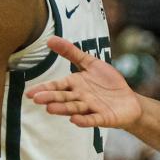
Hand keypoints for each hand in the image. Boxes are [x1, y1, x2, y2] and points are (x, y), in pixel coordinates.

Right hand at [27, 38, 141, 128]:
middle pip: (64, 98)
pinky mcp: (104, 117)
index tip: (30, 93)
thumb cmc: (107, 82)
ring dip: (63, 109)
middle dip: (51, 98)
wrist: (129, 101)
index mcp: (75, 85)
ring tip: (50, 109)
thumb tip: (49, 39)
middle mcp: (80, 98)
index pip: (57, 86)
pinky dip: (84, 120)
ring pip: (75, 108)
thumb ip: (71, 52)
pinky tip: (74, 120)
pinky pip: (93, 119)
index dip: (45, 89)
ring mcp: (92, 108)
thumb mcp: (90, 63)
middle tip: (37, 99)